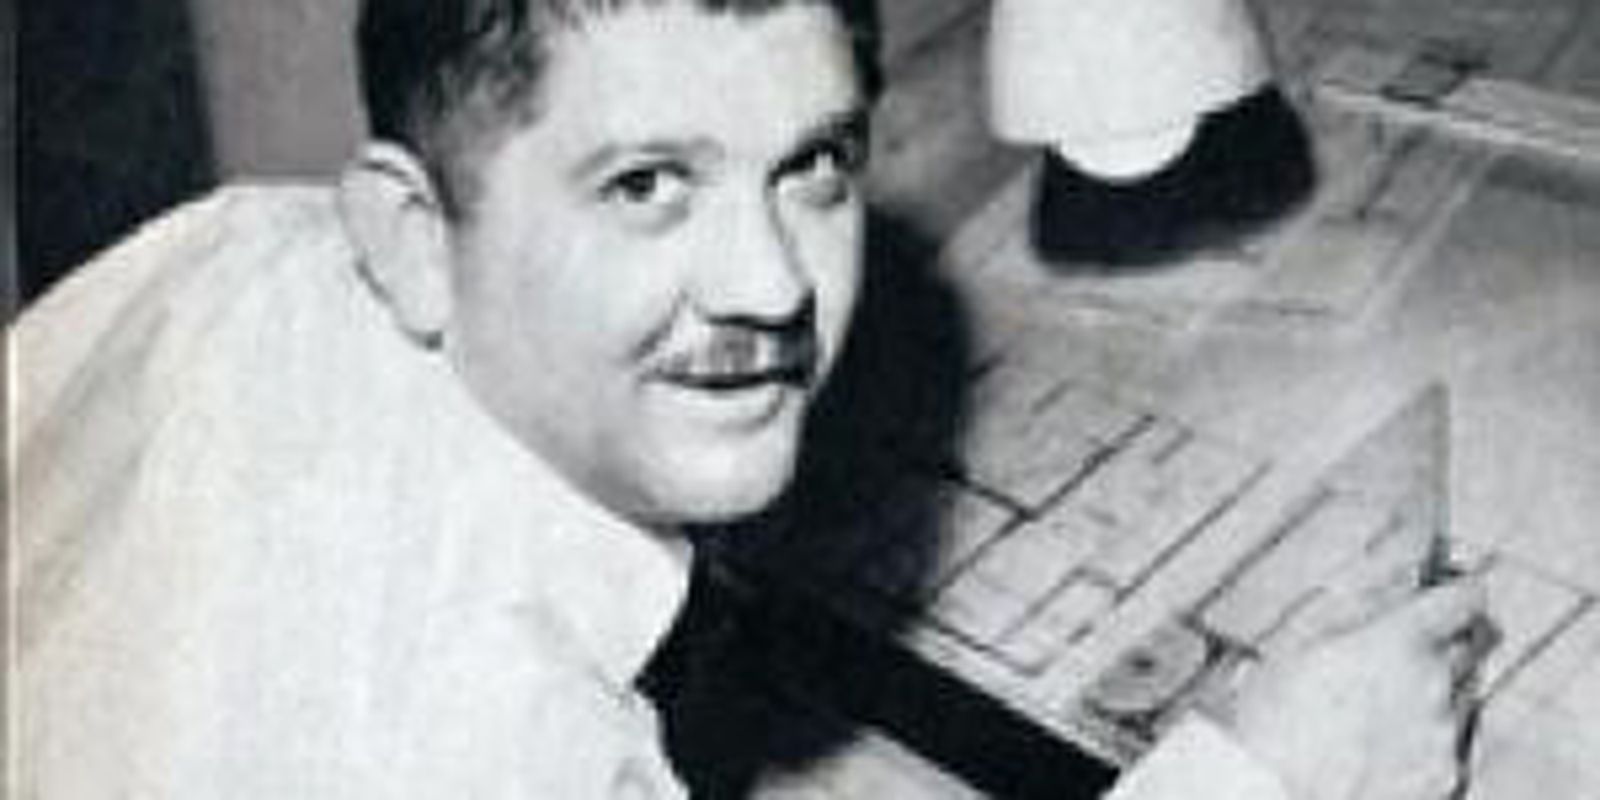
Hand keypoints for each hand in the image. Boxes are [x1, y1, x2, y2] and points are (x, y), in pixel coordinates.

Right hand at [1224, 578, 1489, 799]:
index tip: (1446, 592)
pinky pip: (1448, 743)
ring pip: (1457, 696)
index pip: (1466, 598)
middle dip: (1440, 642)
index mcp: (1401, 643)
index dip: (1457, 591)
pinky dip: (1422, 738)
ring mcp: (1445, 735)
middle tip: (1395, 654)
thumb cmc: (1275, 722)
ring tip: (1371, 710)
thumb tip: (1394, 570)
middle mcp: (1436, 686)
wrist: (1277, 796)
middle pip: (1469, 646)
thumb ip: (1357, 603)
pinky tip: (1377, 745)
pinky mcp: (1446, 776)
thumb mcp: (1300, 643)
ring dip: (1428, 693)